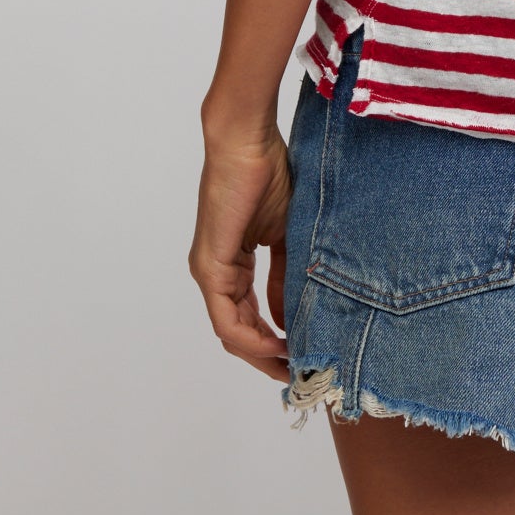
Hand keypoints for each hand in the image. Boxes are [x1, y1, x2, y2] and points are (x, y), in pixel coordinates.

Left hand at [189, 123, 291, 381]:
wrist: (247, 141)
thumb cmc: (268, 173)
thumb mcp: (286, 234)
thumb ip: (286, 276)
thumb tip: (295, 315)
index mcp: (231, 265)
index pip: (250, 317)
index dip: (277, 341)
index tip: (305, 354)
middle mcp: (215, 274)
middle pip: (239, 333)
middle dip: (270, 357)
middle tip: (302, 373)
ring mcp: (209, 272)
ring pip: (231, 333)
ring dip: (262, 354)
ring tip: (294, 365)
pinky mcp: (209, 266)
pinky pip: (227, 319)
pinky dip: (251, 338)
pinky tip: (277, 346)